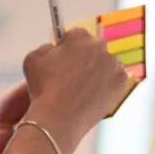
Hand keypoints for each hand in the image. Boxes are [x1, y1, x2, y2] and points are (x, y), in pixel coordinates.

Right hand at [20, 29, 133, 153]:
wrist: (59, 118)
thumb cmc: (44, 89)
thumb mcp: (32, 59)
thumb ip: (46, 47)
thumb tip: (55, 49)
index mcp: (79, 36)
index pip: (76, 35)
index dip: (68, 48)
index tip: (65, 59)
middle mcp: (100, 46)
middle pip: (93, 48)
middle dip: (85, 58)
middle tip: (74, 76)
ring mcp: (113, 64)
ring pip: (106, 64)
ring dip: (97, 72)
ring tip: (84, 89)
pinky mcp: (122, 82)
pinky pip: (116, 80)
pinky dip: (107, 86)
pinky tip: (94, 95)